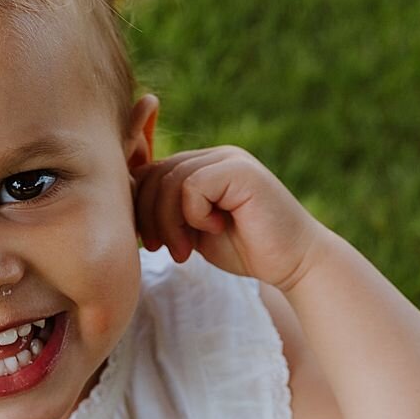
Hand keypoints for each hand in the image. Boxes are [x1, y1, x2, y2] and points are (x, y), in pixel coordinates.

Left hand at [131, 146, 328, 291]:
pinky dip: (193, 215)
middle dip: (150, 217)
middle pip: (154, 174)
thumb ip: (168, 211)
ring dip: (169, 223)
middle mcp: (215, 155)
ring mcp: (229, 159)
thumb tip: (126, 199)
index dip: (139, 206)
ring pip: (170, 180)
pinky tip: (214, 232)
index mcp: (203, 165)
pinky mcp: (241, 170)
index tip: (151, 241)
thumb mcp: (195, 230)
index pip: (150, 171)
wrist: (294, 263)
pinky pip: (192, 185)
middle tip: (162, 251)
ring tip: (183, 252)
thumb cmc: (247, 250)